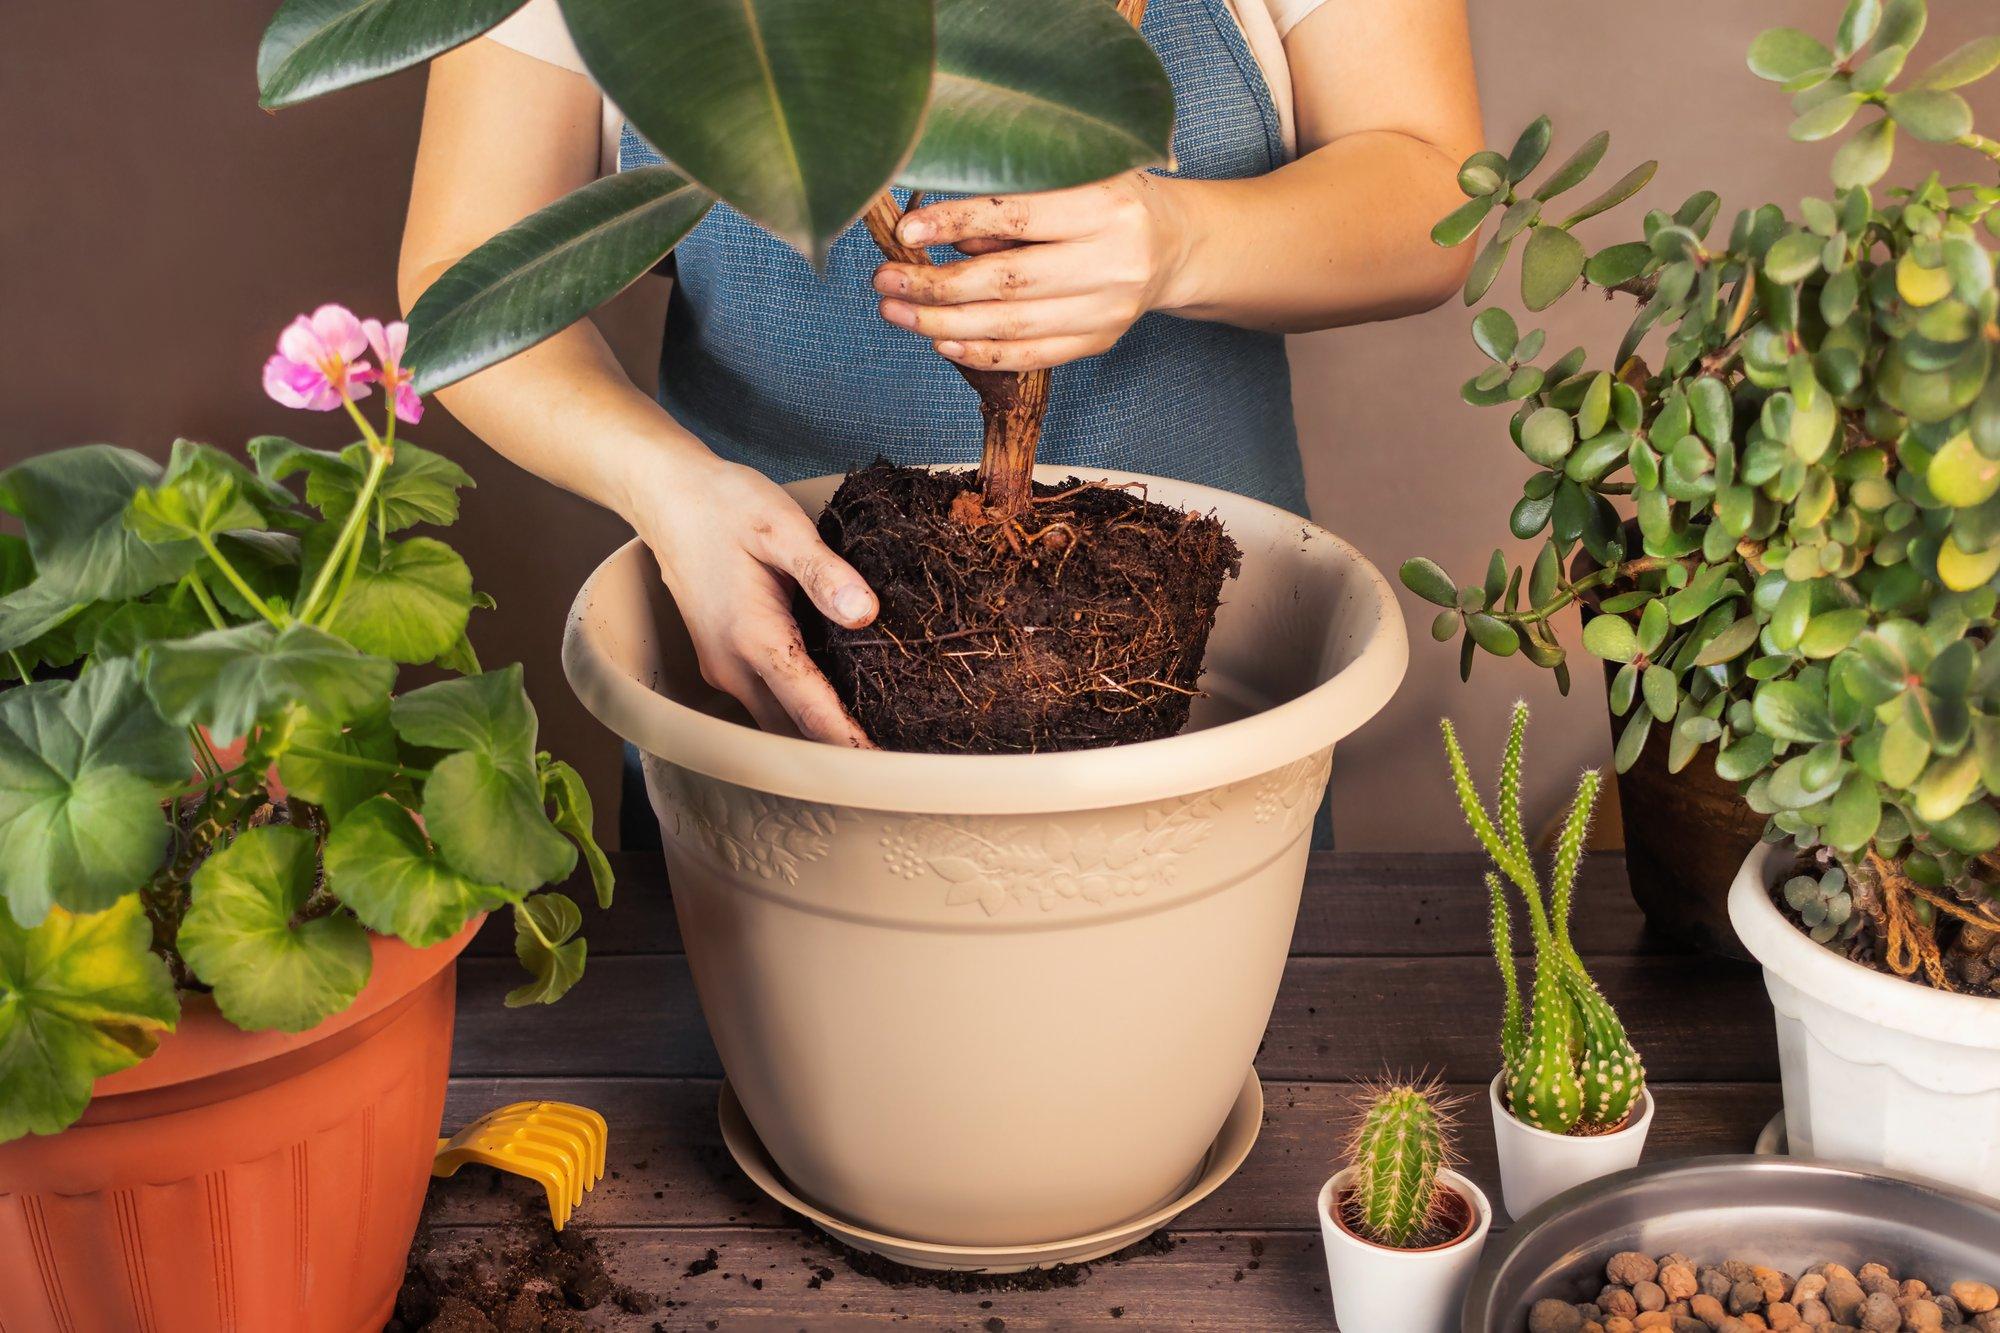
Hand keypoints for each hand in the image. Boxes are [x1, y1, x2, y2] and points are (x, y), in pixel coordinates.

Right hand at [616, 451, 877, 746]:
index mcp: (754, 638)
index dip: (849, 744)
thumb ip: (824, 572)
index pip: (810, 711)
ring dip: (817, 736)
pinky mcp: (722, 661)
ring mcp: (723, 668)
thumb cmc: (723, 506)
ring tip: (875, 739)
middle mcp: (733, 667)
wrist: (665, 498)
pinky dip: (799, 713)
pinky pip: (766, 702)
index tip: (886, 769)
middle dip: (840, 751)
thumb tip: (866, 613)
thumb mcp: (780, 525)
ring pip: (776, 722)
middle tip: (898, 759)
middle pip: (793, 732)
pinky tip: (837, 701)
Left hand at [872, 175, 1192, 372]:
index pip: (1018, 217)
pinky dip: (981, 353)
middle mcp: (1112, 262)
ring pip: (1013, 326)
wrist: (1176, 245)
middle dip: (937, 284)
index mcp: (1106, 207)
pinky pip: (1032, 355)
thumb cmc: (1112, 200)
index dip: (958, 225)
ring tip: (897, 311)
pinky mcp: (1099, 341)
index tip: (909, 231)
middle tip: (885, 280)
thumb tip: (936, 229)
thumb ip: (1015, 200)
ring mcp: (1108, 310)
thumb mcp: (1076, 178)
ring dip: (945, 322)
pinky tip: (940, 341)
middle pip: (1009, 282)